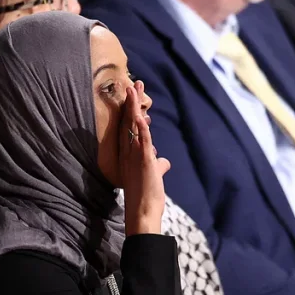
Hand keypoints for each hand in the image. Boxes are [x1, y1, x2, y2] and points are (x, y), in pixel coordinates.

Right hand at [120, 82, 169, 234]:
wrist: (142, 212)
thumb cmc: (147, 196)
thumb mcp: (154, 176)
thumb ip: (158, 165)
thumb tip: (164, 162)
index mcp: (131, 154)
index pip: (130, 127)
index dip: (131, 110)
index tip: (133, 95)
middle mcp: (129, 152)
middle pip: (129, 121)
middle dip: (132, 101)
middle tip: (134, 83)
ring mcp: (135, 155)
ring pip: (134, 126)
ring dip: (135, 107)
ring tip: (135, 88)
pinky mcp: (145, 161)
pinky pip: (144, 141)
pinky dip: (143, 128)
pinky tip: (142, 115)